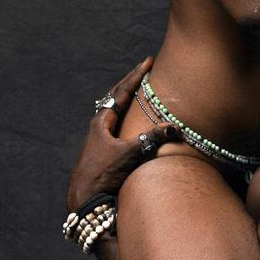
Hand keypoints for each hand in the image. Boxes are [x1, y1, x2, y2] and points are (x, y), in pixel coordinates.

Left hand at [67, 57, 176, 209]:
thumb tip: (173, 127)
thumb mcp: (129, 154)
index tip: (148, 62)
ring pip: (114, 109)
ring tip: (137, 88)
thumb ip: (150, 138)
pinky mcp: (103, 148)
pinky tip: (130, 118)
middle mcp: (99, 126)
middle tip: (143, 69)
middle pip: (115, 96)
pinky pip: (116, 122)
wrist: (85, 197)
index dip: (136, 76)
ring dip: (126, 97)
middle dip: (130, 82)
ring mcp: (99, 137)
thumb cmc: (103, 174)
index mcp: (102, 121)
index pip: (121, 91)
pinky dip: (125, 113)